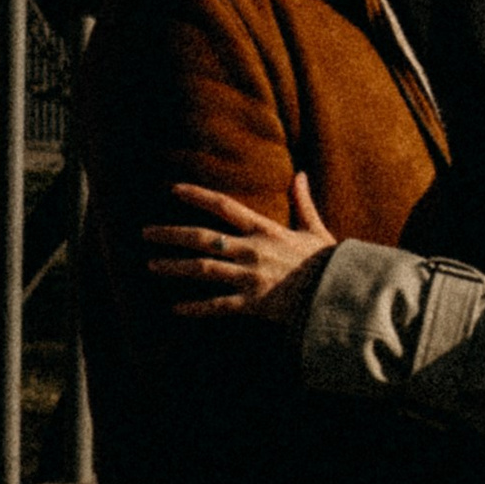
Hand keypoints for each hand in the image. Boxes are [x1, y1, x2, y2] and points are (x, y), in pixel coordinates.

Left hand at [145, 173, 335, 319]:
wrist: (339, 294)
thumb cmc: (328, 263)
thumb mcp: (315, 229)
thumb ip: (303, 202)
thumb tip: (300, 174)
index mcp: (265, 230)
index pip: (223, 206)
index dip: (196, 195)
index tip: (173, 189)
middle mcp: (252, 250)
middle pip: (202, 238)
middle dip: (170, 234)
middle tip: (145, 233)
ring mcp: (249, 277)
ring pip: (202, 269)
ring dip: (174, 267)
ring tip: (152, 265)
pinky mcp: (252, 303)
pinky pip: (217, 306)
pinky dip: (195, 309)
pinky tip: (176, 309)